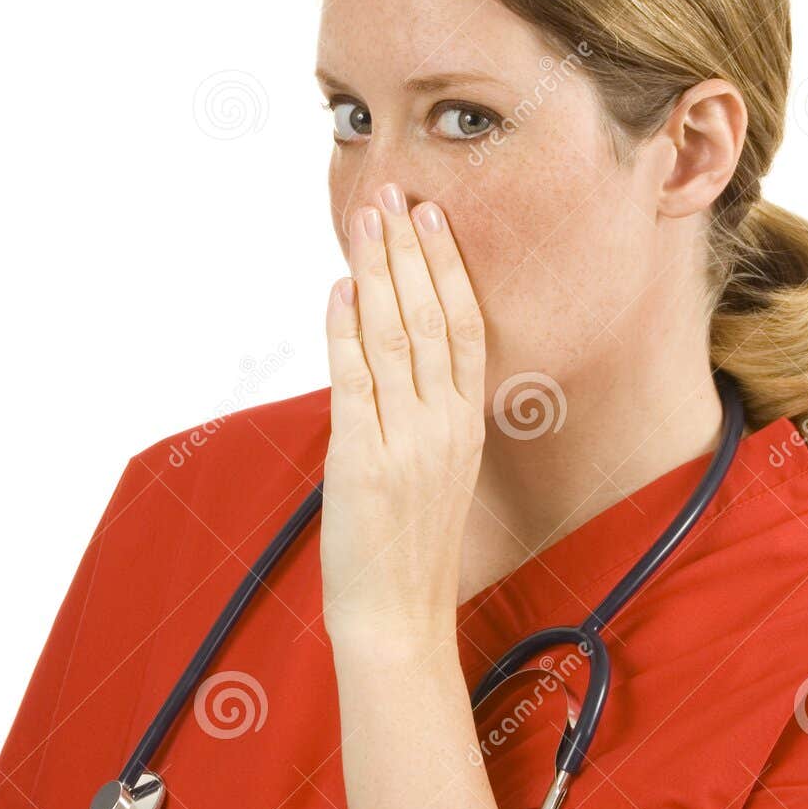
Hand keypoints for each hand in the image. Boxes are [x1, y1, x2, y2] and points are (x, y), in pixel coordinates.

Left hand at [321, 182, 485, 649]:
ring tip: (366, 220)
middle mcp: (445, 425)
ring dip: (378, 273)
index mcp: (467, 425)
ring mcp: (407, 441)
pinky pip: (356, 382)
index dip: (449, 268)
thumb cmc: (411, 548)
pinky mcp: (364, 460)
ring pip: (396, 337)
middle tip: (394, 193)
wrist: (400, 615)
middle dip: (410, 250)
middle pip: (432, 318)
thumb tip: (396, 362)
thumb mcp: (438, 472)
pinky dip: (345, 332)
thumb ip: (426, 416)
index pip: (464, 327)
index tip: (433, 219)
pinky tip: (340, 290)